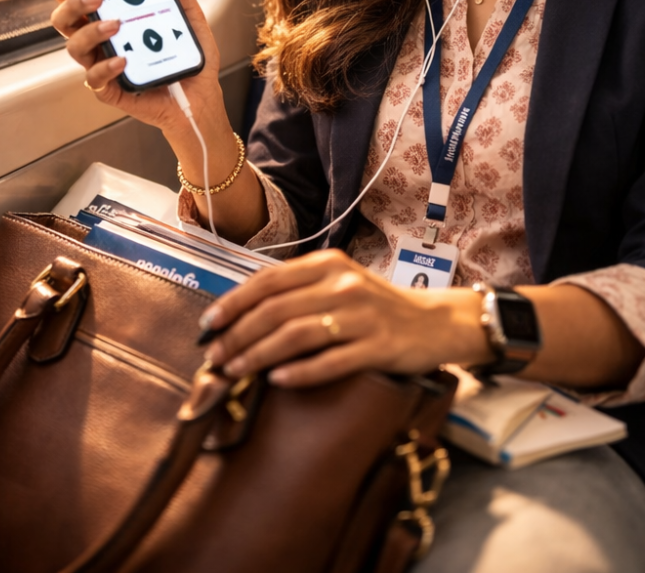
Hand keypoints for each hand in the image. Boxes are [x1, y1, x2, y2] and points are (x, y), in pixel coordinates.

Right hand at [49, 0, 223, 136]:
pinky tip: (122, 59)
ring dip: (90, 32)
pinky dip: (105, 67)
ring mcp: (102, 64)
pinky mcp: (110, 90)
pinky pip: (95, 79)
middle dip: (72, 3)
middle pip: (64, 19)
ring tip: (116, 25)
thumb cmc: (188, 57)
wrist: (202, 96)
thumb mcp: (190, 16)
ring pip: (74, 47)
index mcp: (110, 17)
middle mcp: (100, 40)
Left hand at [200, 250, 489, 386]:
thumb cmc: (377, 306)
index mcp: (328, 264)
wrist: (435, 321)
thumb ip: (298, 291)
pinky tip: (278, 381)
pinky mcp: (378, 346)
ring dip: (258, 354)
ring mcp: (362, 316)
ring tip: (234, 370)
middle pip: (276, 309)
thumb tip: (242, 313)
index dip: (234, 302)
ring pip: (297, 334)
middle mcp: (343, 284)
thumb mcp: (338, 284)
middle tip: (214, 356)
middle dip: (238, 334)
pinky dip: (301, 371)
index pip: (269, 280)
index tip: (209, 324)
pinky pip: (332, 360)